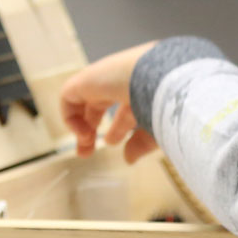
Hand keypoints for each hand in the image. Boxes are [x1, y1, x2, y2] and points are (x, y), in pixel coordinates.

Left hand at [59, 43, 158, 162]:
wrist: (161, 79)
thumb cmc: (168, 104)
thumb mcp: (157, 129)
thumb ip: (142, 143)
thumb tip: (129, 159)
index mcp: (142, 90)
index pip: (125, 108)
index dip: (117, 129)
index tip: (113, 147)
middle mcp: (121, 82)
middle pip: (99, 105)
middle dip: (91, 129)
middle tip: (86, 152)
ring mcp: (103, 78)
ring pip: (83, 101)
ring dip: (80, 125)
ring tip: (85, 143)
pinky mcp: (85, 79)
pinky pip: (69, 97)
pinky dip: (72, 118)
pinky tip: (85, 134)